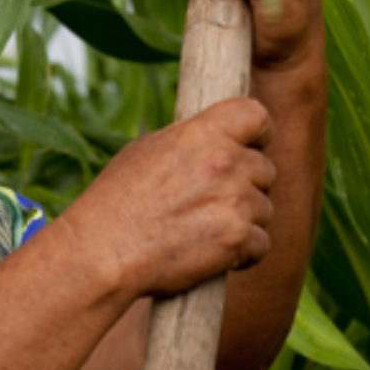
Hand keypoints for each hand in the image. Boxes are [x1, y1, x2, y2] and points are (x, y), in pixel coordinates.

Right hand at [66, 97, 276, 296]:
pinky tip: (213, 254)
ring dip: (244, 221)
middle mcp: (224, 162)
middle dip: (247, 186)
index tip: (252, 147)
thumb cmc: (115, 202)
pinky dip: (242, 253)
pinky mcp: (238, 238)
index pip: (256, 115)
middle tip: (214, 203)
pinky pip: (261, 243)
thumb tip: (212, 143)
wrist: (104, 251)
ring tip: (204, 231)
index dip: (258, 133)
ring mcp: (235, 200)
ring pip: (264, 209)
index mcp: (201, 134)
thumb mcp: (145, 152)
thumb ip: (189, 144)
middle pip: (265, 168)